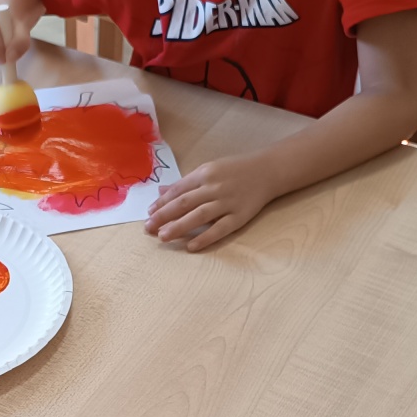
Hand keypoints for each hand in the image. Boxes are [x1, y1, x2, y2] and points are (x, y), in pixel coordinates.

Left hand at [145, 153, 277, 251]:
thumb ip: (186, 183)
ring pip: (199, 216)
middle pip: (184, 203)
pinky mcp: (240, 216)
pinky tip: (190, 246)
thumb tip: (160, 192)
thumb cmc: (234, 170)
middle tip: (148, 228)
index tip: (148, 213)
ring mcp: (228, 202)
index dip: (161, 203)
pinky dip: (205, 237)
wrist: (267, 170)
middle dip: (164, 216)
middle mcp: (215, 187)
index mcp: (205, 173)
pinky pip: (220, 229)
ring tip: (163, 237)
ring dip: (179, 227)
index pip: (178, 190)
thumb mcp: (209, 170)